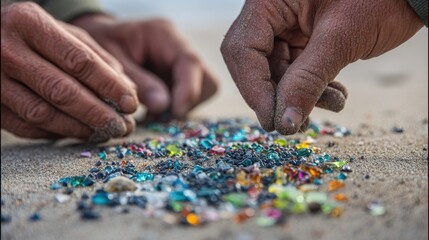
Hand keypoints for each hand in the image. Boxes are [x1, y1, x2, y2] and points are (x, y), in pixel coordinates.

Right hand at [1, 2, 138, 141]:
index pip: (79, 61)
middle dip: (99, 114)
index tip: (131, 104)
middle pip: (63, 92)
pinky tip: (76, 133)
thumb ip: (95, 56)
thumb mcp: (62, 31)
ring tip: (104, 133)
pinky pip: (25, 127)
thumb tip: (127, 90)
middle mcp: (6, 49)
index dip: (109, 86)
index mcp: (30, 24)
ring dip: (79, 129)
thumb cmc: (31, 34)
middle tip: (122, 127)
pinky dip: (55, 134)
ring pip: (43, 114)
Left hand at [71, 15, 218, 121]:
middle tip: (159, 115)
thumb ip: (137, 81)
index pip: (190, 62)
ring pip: (204, 91)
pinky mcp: (181, 78)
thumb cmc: (102, 44)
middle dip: (188, 101)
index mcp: (164, 35)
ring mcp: (183, 64)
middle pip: (207, 79)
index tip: (176, 111)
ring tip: (152, 114)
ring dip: (182, 107)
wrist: (99, 39)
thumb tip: (164, 105)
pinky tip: (154, 111)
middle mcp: (180, 47)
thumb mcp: (111, 60)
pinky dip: (176, 109)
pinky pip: (192, 98)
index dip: (188, 90)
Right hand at [221, 0, 423, 134]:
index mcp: (269, 2)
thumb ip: (307, 80)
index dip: (254, 88)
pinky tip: (336, 94)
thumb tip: (284, 123)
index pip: (243, 50)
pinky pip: (296, 72)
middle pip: (256, 65)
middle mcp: (271, 14)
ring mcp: (286, 28)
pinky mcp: (301, 40)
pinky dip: (313, 88)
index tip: (273, 121)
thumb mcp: (340, 39)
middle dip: (280, 95)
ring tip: (334, 101)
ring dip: (302, 95)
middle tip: (297, 122)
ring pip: (278, 73)